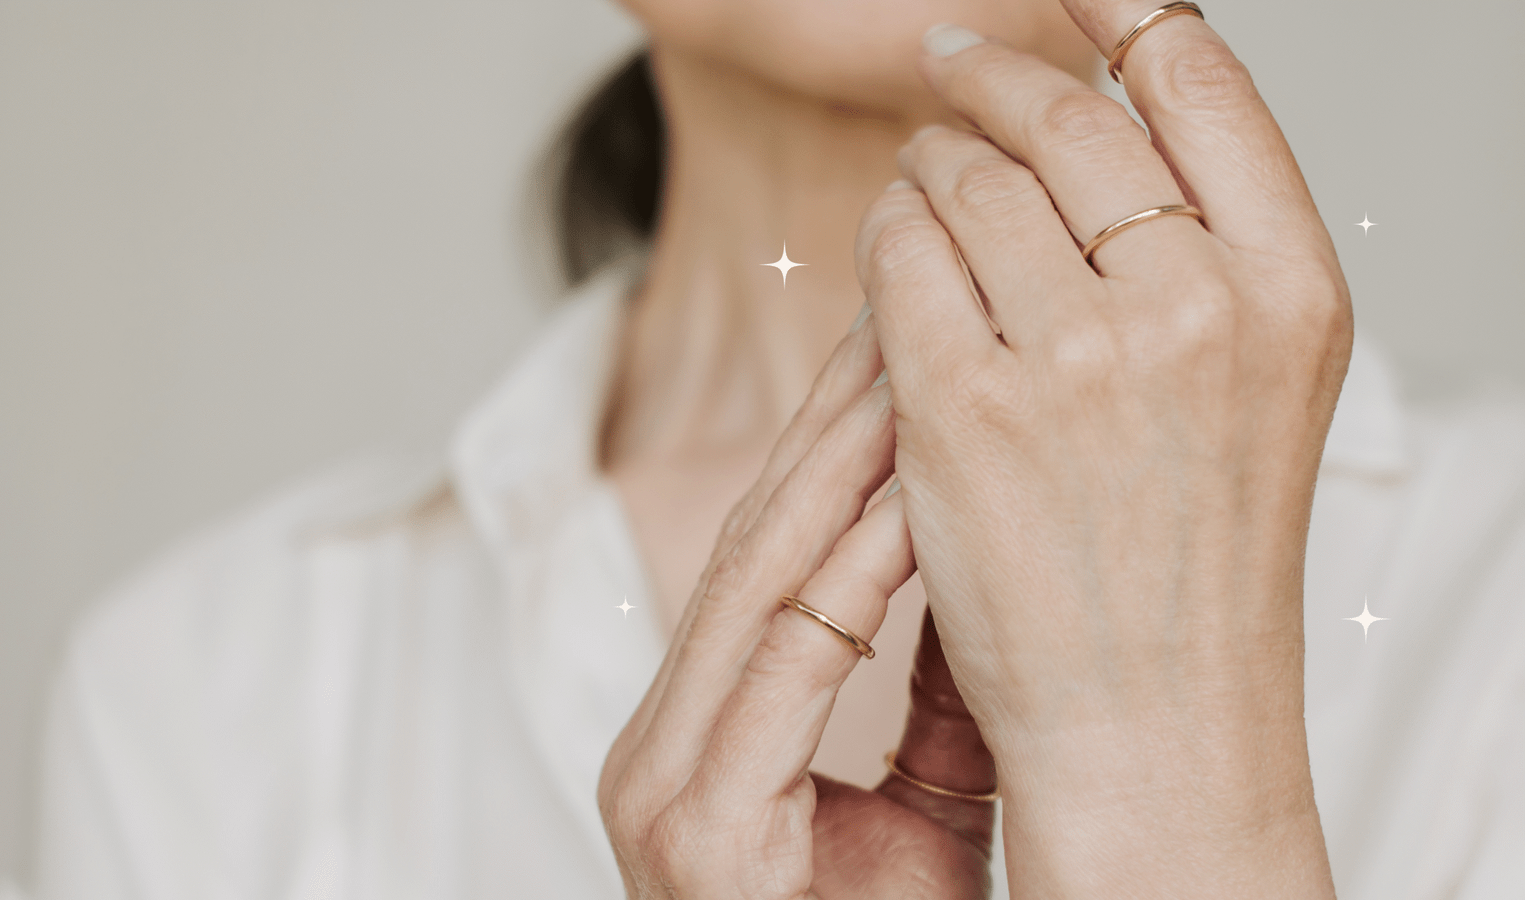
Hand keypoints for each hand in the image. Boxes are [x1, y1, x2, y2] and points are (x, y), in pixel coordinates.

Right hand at [599, 315, 999, 898]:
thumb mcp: (927, 801)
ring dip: (838, 472)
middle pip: (751, 542)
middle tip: (905, 311)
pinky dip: (847, 580)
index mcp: (700, 727)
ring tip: (913, 367)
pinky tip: (907, 501)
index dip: (832, 445)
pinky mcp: (697, 832)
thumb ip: (937, 685)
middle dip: (831, 423)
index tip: (904, 353)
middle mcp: (661, 741)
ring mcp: (665, 784)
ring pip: (753, 585)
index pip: (767, 550)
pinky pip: (779, 672)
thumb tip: (977, 558)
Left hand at [854, 7, 1348, 897]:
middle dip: (993, 79)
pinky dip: (885, 234)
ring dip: (929, 163)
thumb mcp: (1251, 389)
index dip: (1121, 5)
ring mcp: (1078, 356)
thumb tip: (1092, 123)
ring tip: (922, 181)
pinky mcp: (963, 407)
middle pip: (1065, 116)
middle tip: (951, 68)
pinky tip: (892, 249)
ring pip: (965, 178)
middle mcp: (1197, 306)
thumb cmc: (1192, 565)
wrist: (1152, 723)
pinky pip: (898, 255)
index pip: (1199, 78)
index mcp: (1292, 290)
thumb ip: (1196, 254)